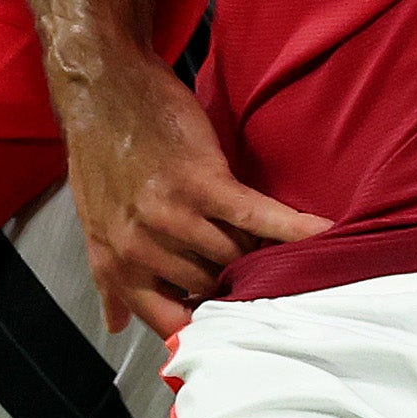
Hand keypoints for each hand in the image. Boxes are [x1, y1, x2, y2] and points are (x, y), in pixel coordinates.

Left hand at [62, 61, 328, 337]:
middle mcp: (142, 249)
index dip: (207, 328)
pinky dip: (293, 227)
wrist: (102, 88)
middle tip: (271, 279)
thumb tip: (114, 324)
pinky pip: (256, 218)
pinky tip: (322, 233)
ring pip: (236, 256)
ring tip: (293, 255)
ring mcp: (173, 215)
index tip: (234, 329)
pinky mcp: (203, 181)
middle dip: (241, 283)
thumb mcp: (94, 226)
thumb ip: (110, 280)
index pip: (172, 322)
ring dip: (264, 253)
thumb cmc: (102, 155)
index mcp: (119, 265)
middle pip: (214, 287)